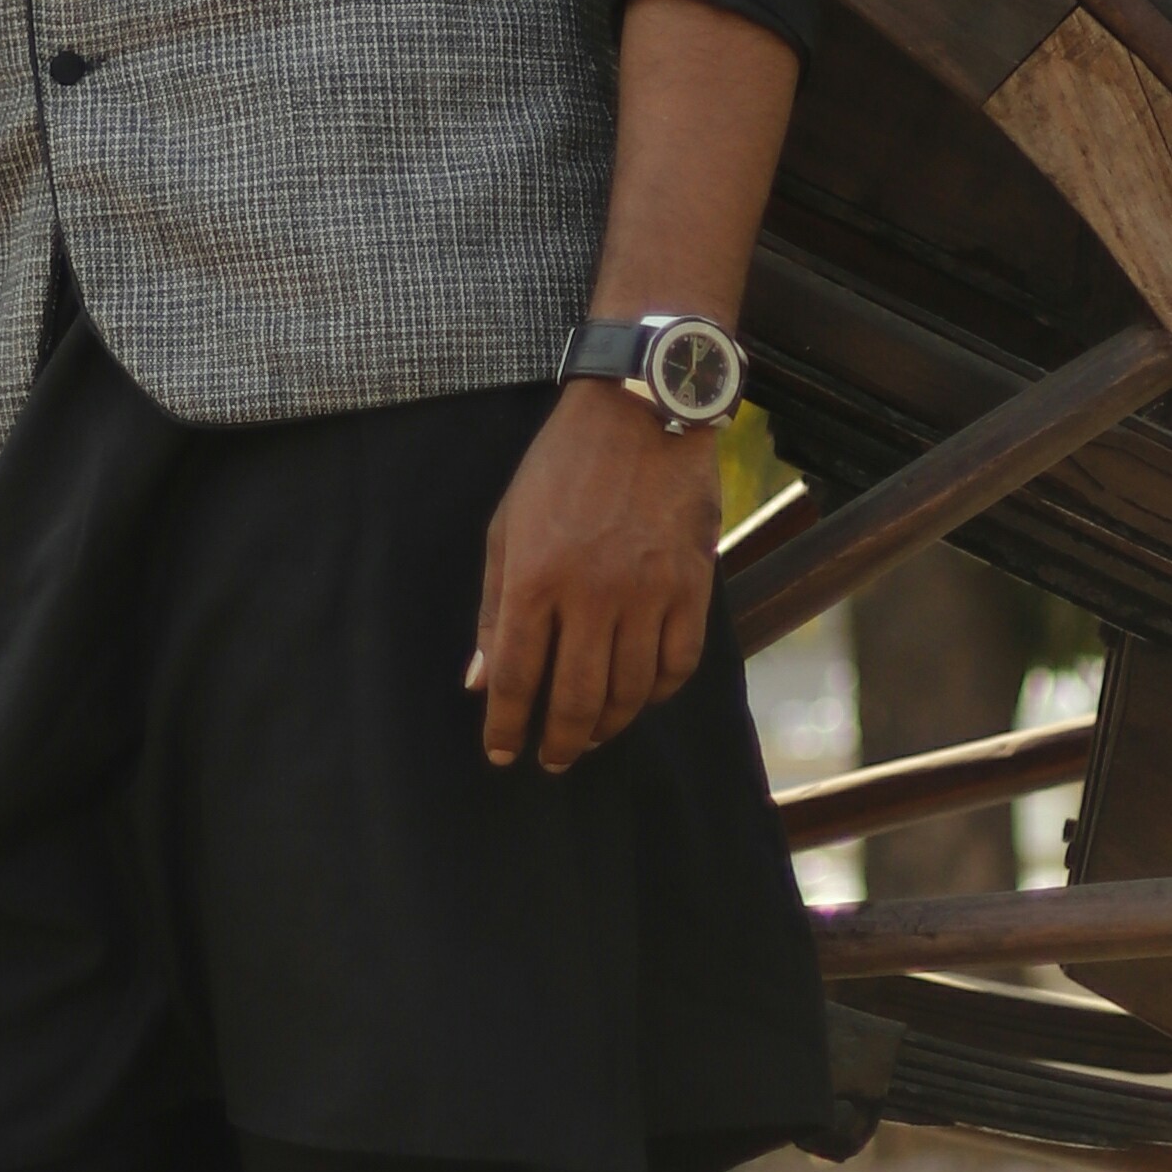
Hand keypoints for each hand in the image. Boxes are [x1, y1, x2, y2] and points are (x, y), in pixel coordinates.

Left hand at [470, 383, 717, 771]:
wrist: (638, 411)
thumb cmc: (561, 467)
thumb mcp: (507, 527)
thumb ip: (495, 608)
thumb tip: (480, 682)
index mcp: (535, 578)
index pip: (517, 679)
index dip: (506, 727)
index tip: (502, 754)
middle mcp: (591, 594)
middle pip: (576, 699)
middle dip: (559, 742)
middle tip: (553, 759)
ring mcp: (647, 593)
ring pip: (630, 692)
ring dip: (607, 726)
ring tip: (591, 735)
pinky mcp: (691, 585)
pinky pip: (678, 664)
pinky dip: (659, 693)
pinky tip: (641, 698)